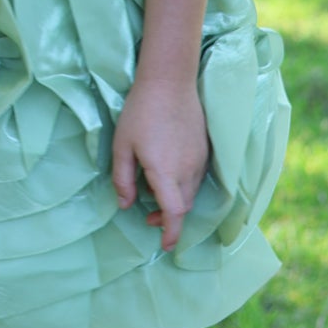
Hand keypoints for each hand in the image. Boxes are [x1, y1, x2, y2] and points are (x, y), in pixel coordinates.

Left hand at [110, 74, 210, 252]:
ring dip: (176, 203)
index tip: (165, 246)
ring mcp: (199, 160)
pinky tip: (169, 177)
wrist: (170, 81)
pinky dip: (184, 188)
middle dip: (168, 219)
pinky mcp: (205, 150)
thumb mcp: (122, 146)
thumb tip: (125, 205)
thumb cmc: (140, 112)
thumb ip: (122, 179)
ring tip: (155, 197)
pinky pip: (197, 179)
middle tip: (148, 217)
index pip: (174, 213)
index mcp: (166, 172)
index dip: (170, 233)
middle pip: (183, 207)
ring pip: (192, 194)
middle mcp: (188, 171)